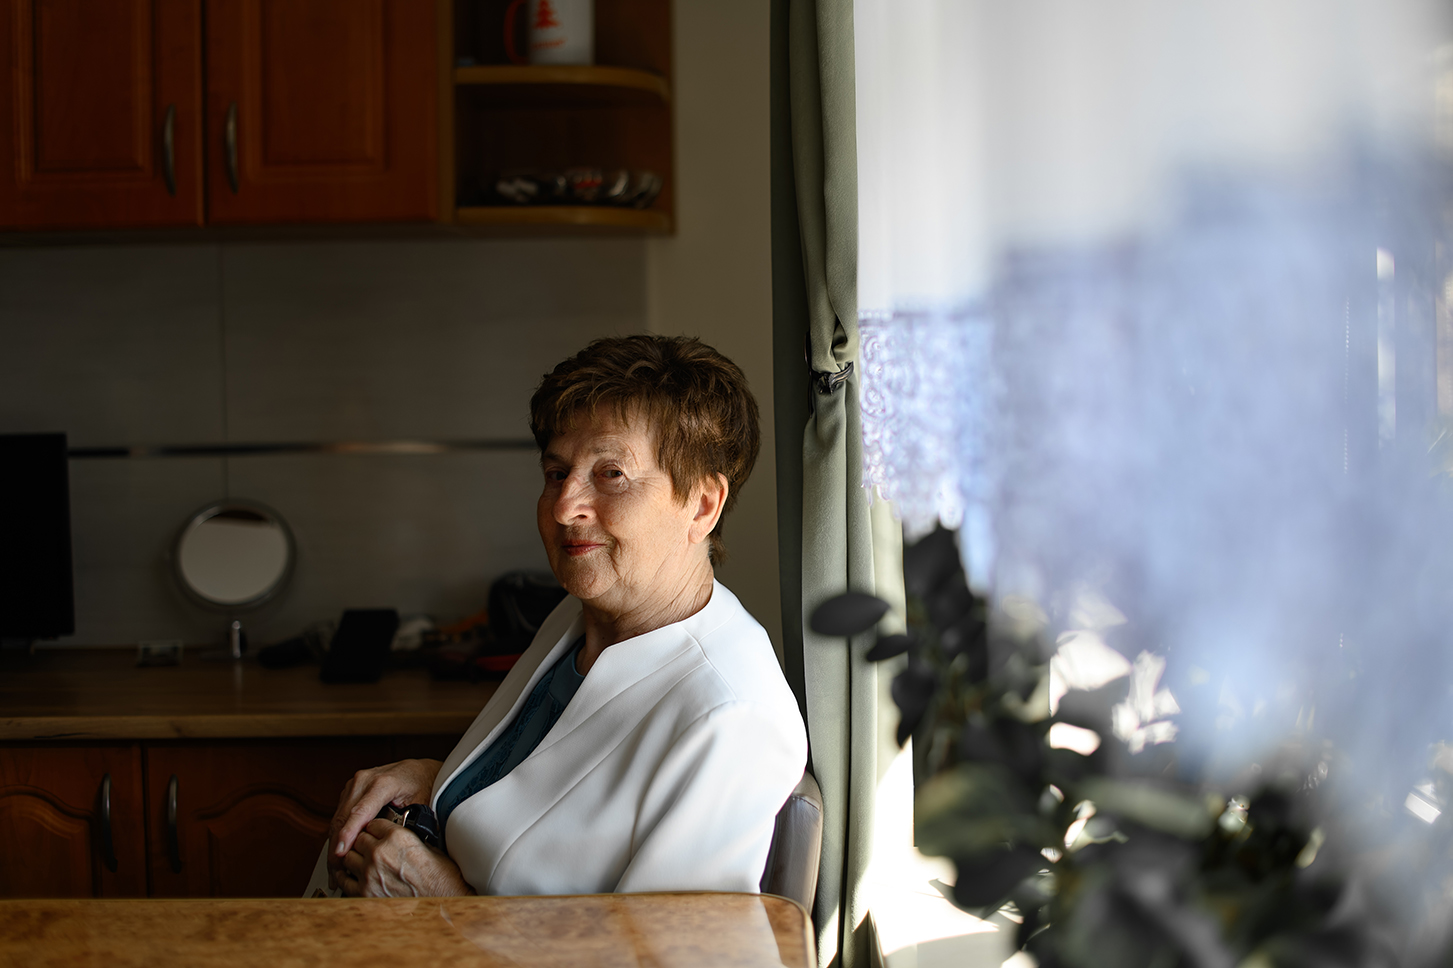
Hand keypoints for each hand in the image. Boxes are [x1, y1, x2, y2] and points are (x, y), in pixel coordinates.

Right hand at [327, 759, 441, 887]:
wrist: (422, 771)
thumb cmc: (424, 786)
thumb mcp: (423, 804)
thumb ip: (410, 823)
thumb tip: (398, 847)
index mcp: (383, 783)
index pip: (360, 812)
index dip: (348, 834)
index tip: (341, 853)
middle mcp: (365, 780)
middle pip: (343, 817)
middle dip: (337, 847)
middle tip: (336, 873)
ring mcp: (355, 784)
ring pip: (337, 819)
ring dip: (334, 845)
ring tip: (335, 870)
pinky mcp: (351, 791)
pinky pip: (340, 816)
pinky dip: (337, 836)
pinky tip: (338, 854)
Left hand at [338, 819, 474, 897]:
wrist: (442, 900)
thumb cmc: (439, 877)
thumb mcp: (426, 845)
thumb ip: (404, 836)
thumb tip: (394, 834)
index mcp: (396, 837)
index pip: (373, 824)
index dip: (375, 828)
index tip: (376, 832)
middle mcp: (379, 853)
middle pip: (358, 838)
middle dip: (364, 841)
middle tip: (369, 846)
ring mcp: (369, 874)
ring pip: (348, 856)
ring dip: (354, 857)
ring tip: (361, 860)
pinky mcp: (364, 893)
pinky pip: (344, 880)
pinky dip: (346, 876)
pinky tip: (351, 874)